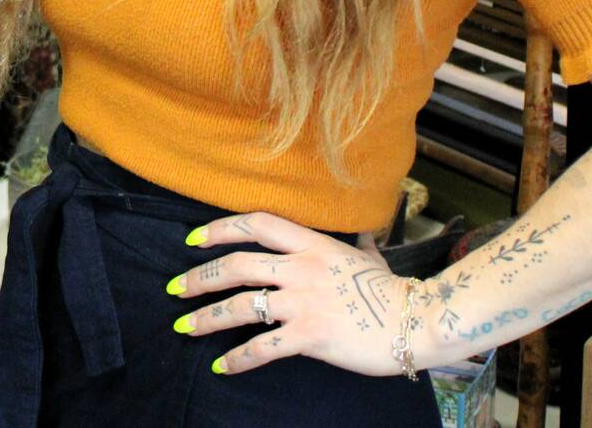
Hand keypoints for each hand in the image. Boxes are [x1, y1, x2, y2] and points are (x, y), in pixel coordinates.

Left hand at [169, 212, 427, 378]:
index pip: (257, 224)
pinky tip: (221, 366)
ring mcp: (304, 302)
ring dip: (207, 317)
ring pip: (241, 305)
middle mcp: (302, 268)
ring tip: (185, 326)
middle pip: (236, 264)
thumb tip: (364, 240)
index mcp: (312, 244)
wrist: (416, 321)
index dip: (221, 228)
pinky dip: (237, 358)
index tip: (194, 239)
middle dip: (199, 277)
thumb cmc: (393, 291)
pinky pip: (263, 348)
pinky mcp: (310, 336)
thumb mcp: (370, 259)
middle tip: (175, 288)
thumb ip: (357, 249)